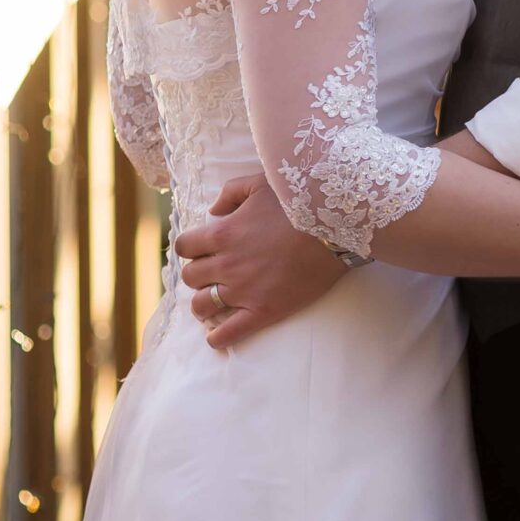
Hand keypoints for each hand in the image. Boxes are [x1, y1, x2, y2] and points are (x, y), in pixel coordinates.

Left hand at [176, 175, 348, 349]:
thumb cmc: (299, 202)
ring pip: (202, 305)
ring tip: (214, 301)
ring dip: (203, 303)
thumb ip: (230, 192)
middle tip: (214, 272)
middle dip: (198, 273)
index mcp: (222, 234)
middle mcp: (226, 265)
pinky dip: (217, 337)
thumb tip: (212, 211)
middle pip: (191, 276)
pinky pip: (227, 334)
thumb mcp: (260, 183)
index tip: (202, 249)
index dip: (191, 248)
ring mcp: (243, 291)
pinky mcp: (263, 311)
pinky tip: (217, 335)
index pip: (184, 247)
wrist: (335, 229)